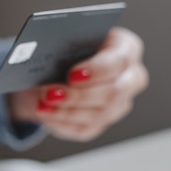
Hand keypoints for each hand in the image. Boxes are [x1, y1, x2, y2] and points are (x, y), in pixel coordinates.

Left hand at [7, 27, 148, 140]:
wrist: (54, 69)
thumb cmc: (65, 49)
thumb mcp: (62, 42)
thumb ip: (61, 47)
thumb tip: (44, 59)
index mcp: (125, 48)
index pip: (120, 61)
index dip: (97, 70)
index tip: (72, 75)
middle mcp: (129, 77)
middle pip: (113, 93)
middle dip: (78, 95)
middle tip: (50, 94)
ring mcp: (119, 103)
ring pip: (98, 114)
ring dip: (65, 111)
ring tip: (41, 105)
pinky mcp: (103, 122)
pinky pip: (84, 128)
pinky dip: (61, 122)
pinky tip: (44, 114)